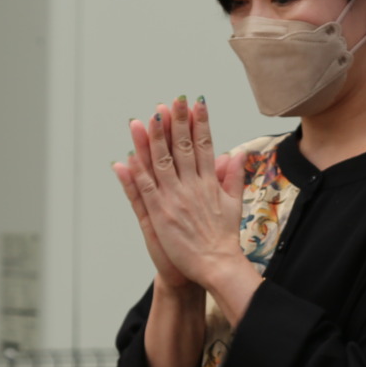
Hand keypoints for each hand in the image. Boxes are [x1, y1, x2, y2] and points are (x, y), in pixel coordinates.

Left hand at [119, 96, 244, 290]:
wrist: (217, 265)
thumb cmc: (224, 238)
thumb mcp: (234, 203)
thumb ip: (234, 177)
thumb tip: (236, 154)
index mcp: (210, 183)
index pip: (205, 145)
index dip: (200, 123)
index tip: (196, 103)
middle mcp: (192, 187)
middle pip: (183, 148)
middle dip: (178, 122)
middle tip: (173, 100)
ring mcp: (175, 199)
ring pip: (162, 162)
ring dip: (154, 139)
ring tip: (150, 117)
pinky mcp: (160, 214)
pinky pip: (145, 188)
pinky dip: (137, 172)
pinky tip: (129, 155)